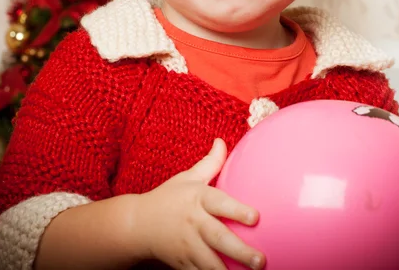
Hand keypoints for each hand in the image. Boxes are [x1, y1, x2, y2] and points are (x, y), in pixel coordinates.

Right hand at [136, 138, 264, 269]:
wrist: (137, 224)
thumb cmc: (169, 198)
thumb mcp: (188, 177)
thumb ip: (210, 163)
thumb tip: (222, 140)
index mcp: (197, 199)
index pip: (219, 203)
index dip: (237, 210)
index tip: (256, 217)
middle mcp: (193, 223)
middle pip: (217, 238)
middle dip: (240, 251)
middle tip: (261, 260)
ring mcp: (187, 246)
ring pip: (209, 263)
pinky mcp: (182, 264)